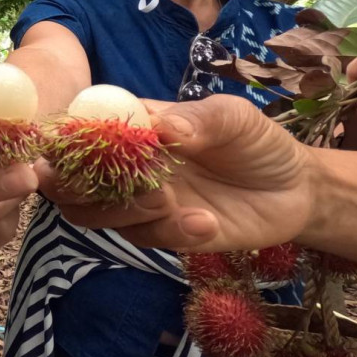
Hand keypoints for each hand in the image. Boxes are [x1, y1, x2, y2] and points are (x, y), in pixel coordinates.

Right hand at [41, 95, 314, 251]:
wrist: (296, 190)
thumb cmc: (255, 141)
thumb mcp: (235, 118)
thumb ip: (199, 119)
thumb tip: (160, 128)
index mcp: (131, 127)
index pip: (77, 132)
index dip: (61, 142)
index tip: (68, 149)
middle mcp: (124, 166)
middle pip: (67, 182)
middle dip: (75, 186)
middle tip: (112, 184)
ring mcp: (139, 202)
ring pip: (92, 215)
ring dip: (123, 209)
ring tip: (169, 200)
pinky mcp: (161, 234)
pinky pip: (142, 238)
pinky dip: (170, 232)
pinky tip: (207, 222)